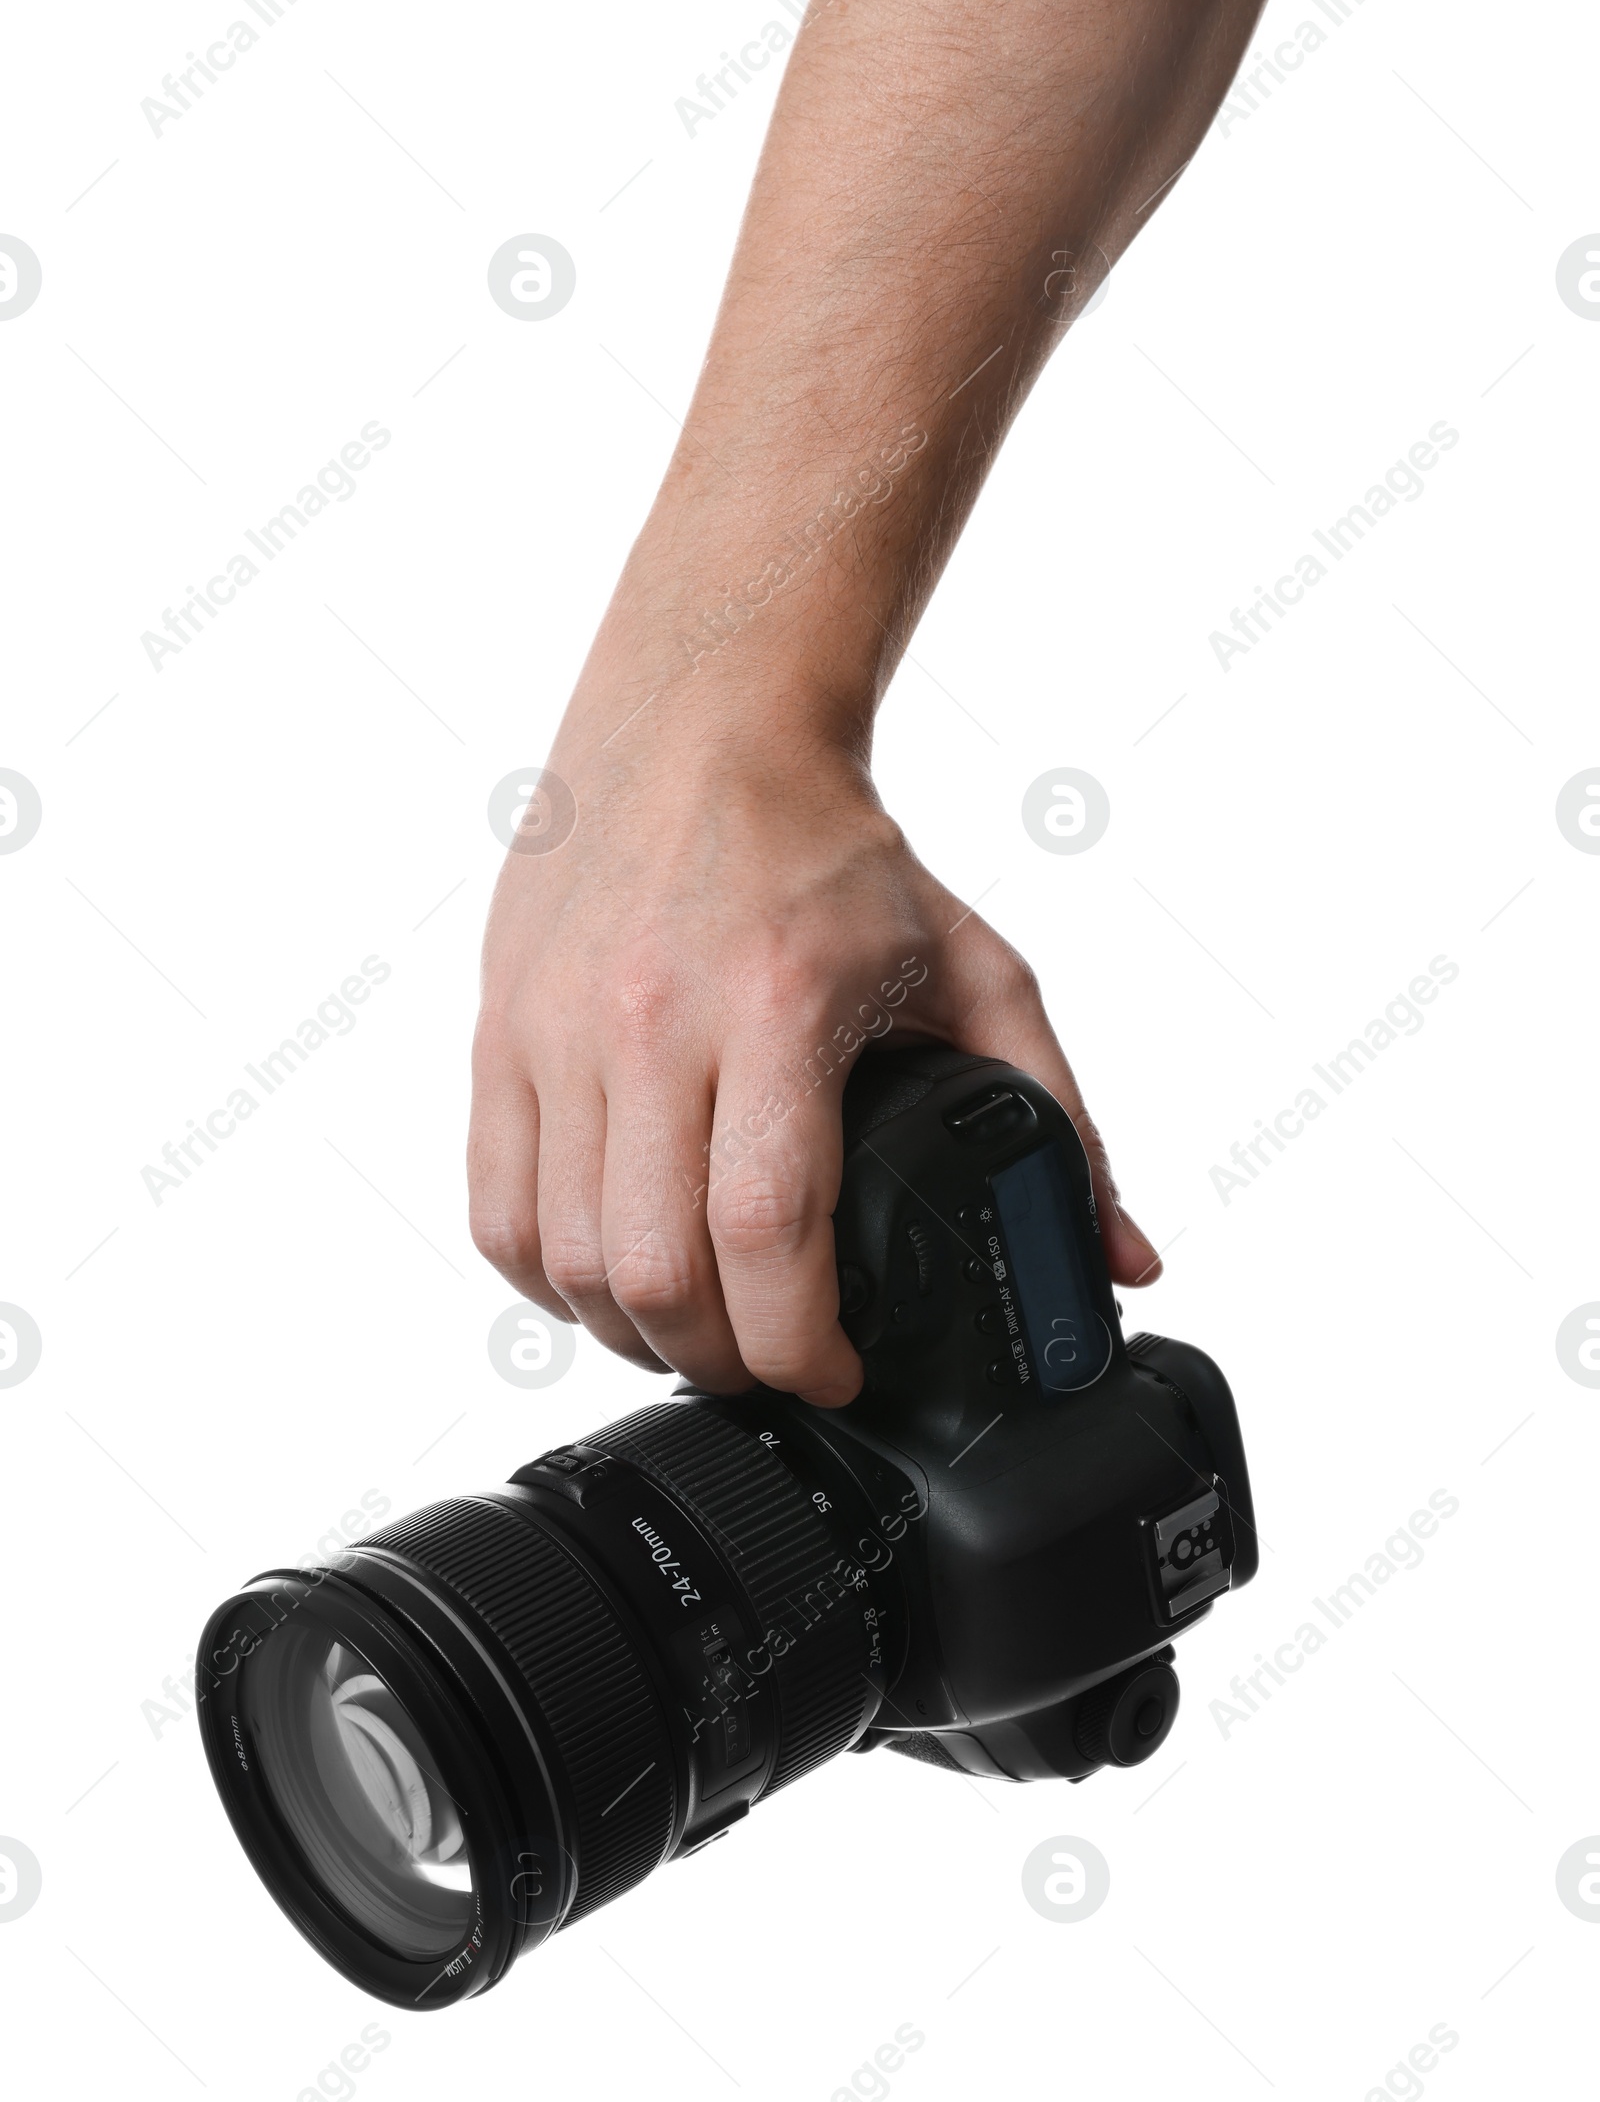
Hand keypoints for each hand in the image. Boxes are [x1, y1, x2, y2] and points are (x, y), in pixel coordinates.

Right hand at [468, 685, 1160, 1408]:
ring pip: (566, 1258)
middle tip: (769, 1363)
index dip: (798, 1342)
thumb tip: (1119, 1258)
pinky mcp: (502, 1035)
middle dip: (720, 1359)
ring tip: (696, 1332)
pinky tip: (607, 1284)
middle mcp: (650, 1019)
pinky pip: (497, 1210)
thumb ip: (1057, 1115)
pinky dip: (547, 1282)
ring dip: (632, 1332)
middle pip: (653, 1270)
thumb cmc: (834, 853)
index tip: (834, 1373)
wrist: (701, 728)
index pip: (765, 1227)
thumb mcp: (975, 969)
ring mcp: (557, 1030)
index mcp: (778, 1004)